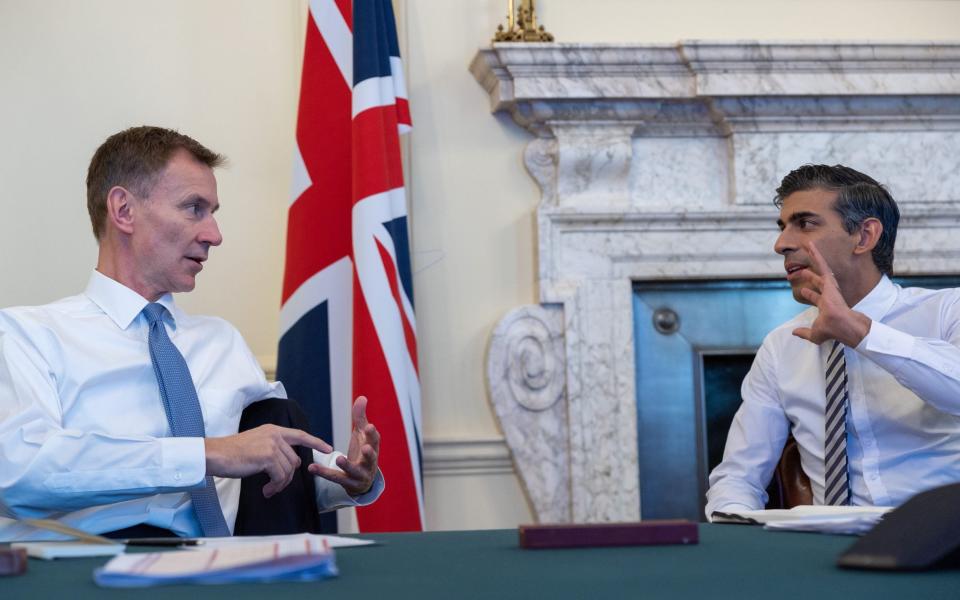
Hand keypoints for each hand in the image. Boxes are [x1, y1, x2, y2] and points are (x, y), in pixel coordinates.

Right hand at [204, 425, 332, 497]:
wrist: (216, 455)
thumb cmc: (232, 454)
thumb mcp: (257, 445)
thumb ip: (275, 450)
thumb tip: (292, 465)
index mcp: (273, 430)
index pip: (300, 435)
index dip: (316, 442)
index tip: (328, 448)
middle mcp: (275, 435)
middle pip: (294, 461)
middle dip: (287, 477)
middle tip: (274, 487)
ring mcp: (272, 445)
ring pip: (288, 471)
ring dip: (280, 485)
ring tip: (269, 490)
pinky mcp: (267, 457)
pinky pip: (280, 477)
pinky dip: (275, 487)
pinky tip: (266, 490)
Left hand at [309, 396, 379, 495]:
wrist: (363, 481)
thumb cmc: (363, 452)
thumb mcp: (362, 435)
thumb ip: (360, 417)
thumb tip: (362, 397)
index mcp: (373, 448)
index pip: (375, 441)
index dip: (372, 434)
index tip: (369, 426)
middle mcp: (369, 462)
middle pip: (371, 458)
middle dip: (369, 453)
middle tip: (366, 448)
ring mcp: (359, 474)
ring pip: (354, 471)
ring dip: (347, 465)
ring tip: (339, 458)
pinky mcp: (348, 483)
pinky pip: (336, 478)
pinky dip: (323, 472)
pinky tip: (312, 467)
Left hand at [792, 241, 871, 346]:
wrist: (844, 326)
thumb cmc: (834, 331)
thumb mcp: (815, 334)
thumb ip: (804, 332)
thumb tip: (794, 332)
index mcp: (826, 304)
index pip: (815, 297)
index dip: (808, 293)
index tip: (803, 290)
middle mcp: (828, 294)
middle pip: (817, 281)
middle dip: (807, 275)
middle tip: (799, 270)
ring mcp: (830, 287)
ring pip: (820, 268)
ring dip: (814, 257)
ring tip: (808, 246)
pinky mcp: (831, 281)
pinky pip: (822, 264)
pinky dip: (816, 255)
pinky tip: (811, 246)